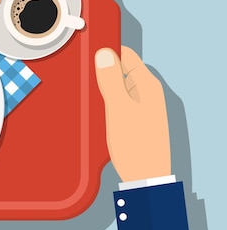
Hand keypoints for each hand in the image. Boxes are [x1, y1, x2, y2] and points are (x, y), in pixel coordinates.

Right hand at [94, 46, 170, 182]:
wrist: (144, 178)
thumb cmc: (136, 145)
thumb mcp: (119, 108)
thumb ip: (111, 79)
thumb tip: (104, 53)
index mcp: (147, 85)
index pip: (126, 55)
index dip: (106, 51)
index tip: (86, 52)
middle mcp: (146, 93)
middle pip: (120, 70)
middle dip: (101, 70)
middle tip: (81, 75)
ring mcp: (141, 106)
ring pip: (117, 86)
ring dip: (101, 87)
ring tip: (85, 93)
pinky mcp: (134, 119)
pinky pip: (117, 101)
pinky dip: (105, 101)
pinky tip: (93, 108)